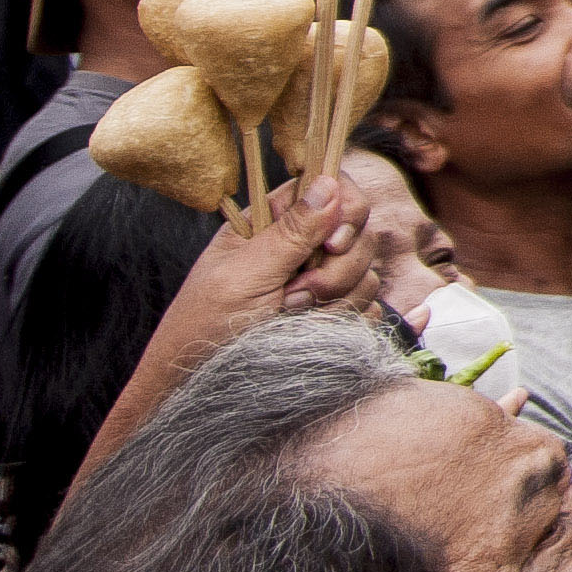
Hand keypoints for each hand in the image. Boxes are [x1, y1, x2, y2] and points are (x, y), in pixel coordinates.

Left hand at [93, 176, 382, 477]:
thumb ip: (290, 232)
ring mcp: (320, 281)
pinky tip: (316, 332)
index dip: (345, 208)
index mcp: (272, 223)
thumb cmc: (205, 327)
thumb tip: (327, 182)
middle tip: (294, 295)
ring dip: (336, 300)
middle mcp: (301, 246)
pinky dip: (349, 321)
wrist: (202, 390)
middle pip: (358, 232)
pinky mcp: (334, 314)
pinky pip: (369, 307)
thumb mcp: (243, 276)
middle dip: (336, 268)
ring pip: (366, 272)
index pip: (331, 187)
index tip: (331, 243)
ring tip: (291, 319)